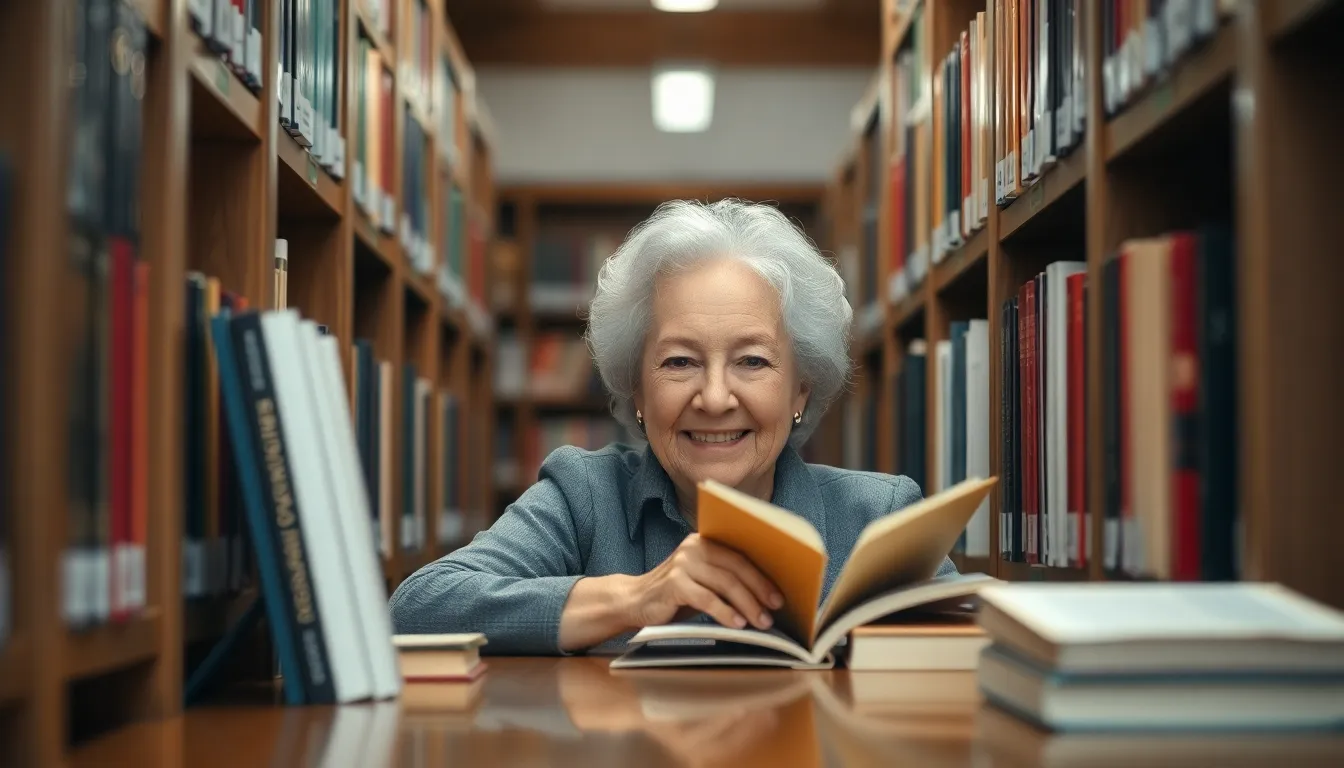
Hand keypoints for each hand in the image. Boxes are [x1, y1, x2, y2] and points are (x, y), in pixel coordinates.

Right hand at [627, 533, 783, 630]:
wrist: (634, 601)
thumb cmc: (675, 595)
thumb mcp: (702, 582)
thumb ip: (725, 580)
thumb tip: (765, 596)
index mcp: (704, 541)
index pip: (740, 557)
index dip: (763, 577)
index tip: (780, 597)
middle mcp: (693, 547)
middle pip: (736, 569)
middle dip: (759, 592)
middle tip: (774, 612)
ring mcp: (682, 564)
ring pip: (725, 584)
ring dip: (747, 605)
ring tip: (761, 623)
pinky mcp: (673, 583)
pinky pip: (707, 598)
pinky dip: (725, 613)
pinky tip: (737, 625)